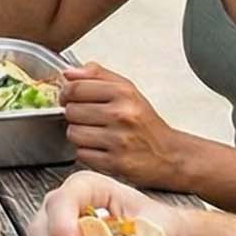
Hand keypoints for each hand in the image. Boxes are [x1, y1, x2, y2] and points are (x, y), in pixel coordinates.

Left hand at [60, 63, 192, 187]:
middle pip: (71, 111)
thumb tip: (69, 73)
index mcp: (124, 93)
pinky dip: (87, 153)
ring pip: (73, 133)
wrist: (169, 154)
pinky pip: (81, 154)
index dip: (66, 93)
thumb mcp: (128, 91)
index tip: (67, 97)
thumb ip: (98, 76)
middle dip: (75, 115)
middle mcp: (122, 115)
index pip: (76, 88)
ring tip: (95, 134)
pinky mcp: (115, 163)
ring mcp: (118, 140)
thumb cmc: (145, 123)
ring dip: (79, 135)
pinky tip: (101, 149)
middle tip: (88, 118)